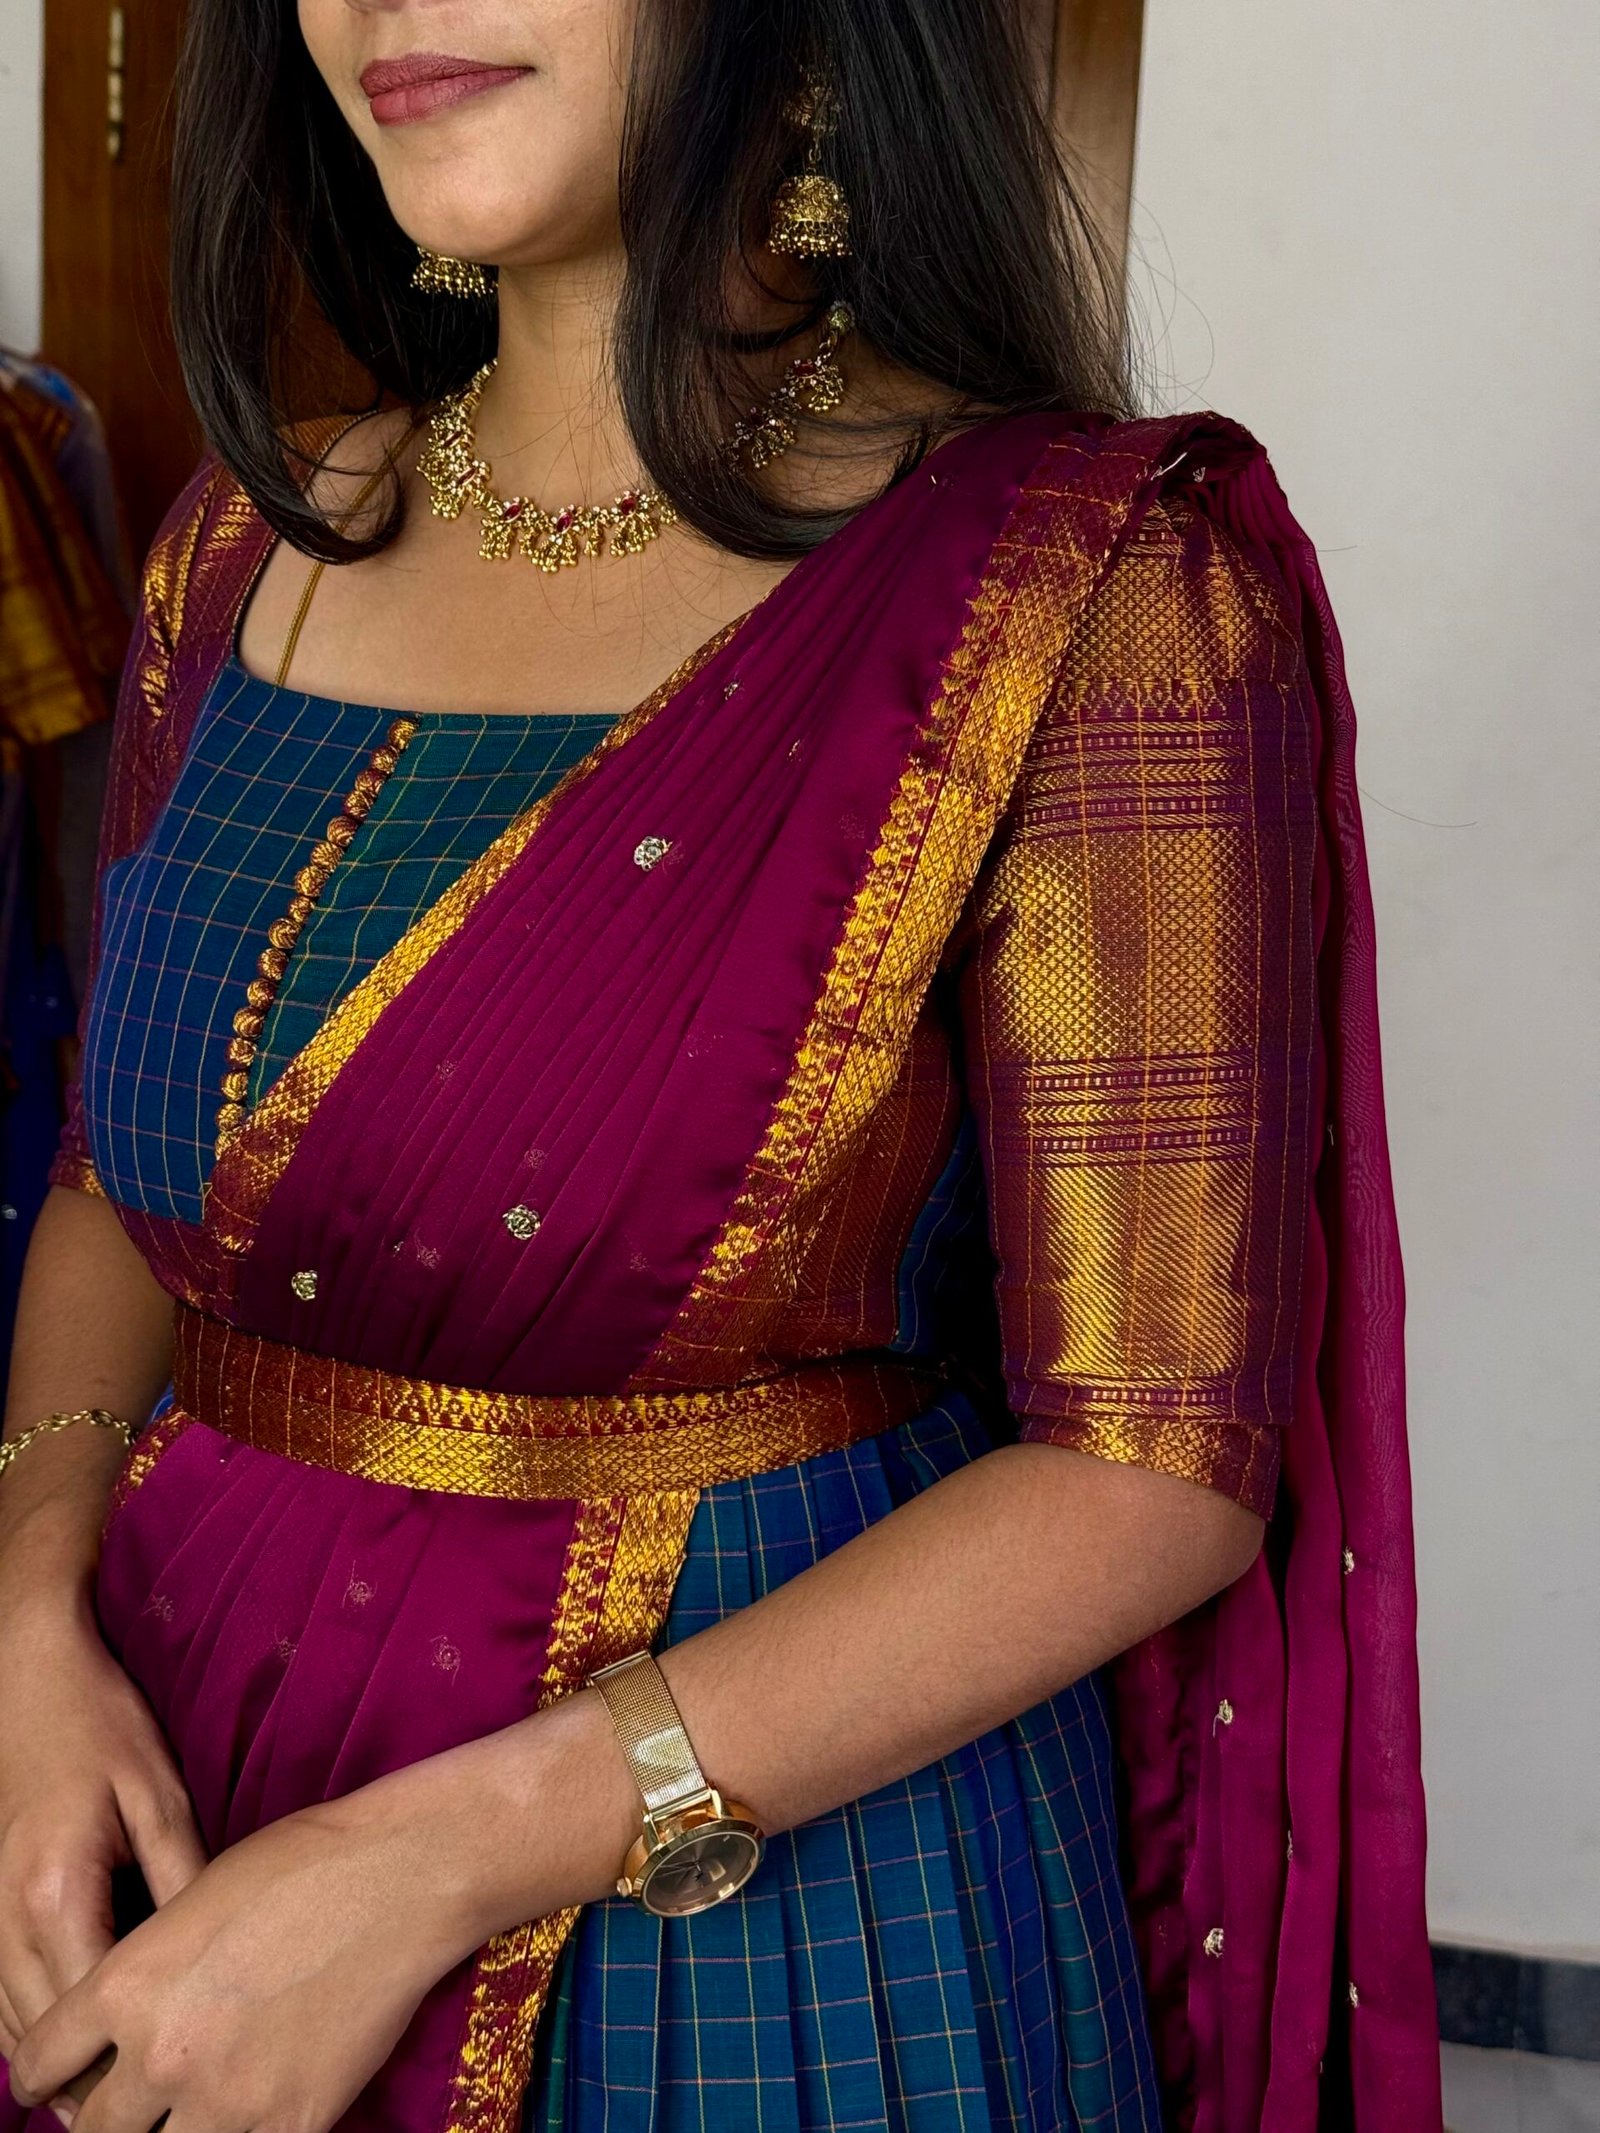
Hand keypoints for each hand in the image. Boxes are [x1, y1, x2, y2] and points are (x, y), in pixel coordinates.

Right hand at [0, 1594, 205, 2059]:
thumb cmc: (101, 1728)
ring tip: (126, 2087)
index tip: (187, 2073)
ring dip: (61, 2065)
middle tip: (164, 2096)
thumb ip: (183, 1878)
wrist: (30, 1679)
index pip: (89, 2015)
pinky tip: (82, 2039)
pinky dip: (35, 2031)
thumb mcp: (158, 1795)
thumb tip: (218, 1952)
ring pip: (13, 2030)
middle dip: (96, 2080)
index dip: (133, 2058)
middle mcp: (7, 1921)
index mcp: (57, 1895)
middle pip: (43, 2043)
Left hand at [7, 1769, 481, 2132]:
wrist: (398, 1877)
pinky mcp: (290, 2123)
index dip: (45, 2074)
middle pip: (92, 2132)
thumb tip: (124, 2026)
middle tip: (132, 2103)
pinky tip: (252, 2111)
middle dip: (106, 2118)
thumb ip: (144, 1972)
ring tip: (191, 2111)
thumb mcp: (194, 1900)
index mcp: (126, 1985)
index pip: (37, 2064)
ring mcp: (226, 2099)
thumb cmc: (303, 1865)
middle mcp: (160, 2054)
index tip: (64, 2077)